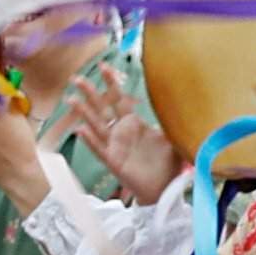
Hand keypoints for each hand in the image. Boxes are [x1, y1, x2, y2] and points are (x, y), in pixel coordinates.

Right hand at [66, 67, 176, 205]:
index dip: (111, 83)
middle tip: (76, 78)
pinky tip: (80, 130)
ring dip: (83, 113)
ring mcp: (115, 146)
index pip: (119, 98)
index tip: (103, 65)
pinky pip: (99, 149)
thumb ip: (173, 119)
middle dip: (89, 93)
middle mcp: (120, 132)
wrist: (165, 188)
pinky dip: (90, 140)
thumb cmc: (167, 163)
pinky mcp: (114, 162)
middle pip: (101, 108)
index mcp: (133, 123)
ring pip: (96, 125)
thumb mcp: (173, 137)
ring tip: (71, 100)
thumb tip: (184, 100)